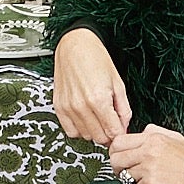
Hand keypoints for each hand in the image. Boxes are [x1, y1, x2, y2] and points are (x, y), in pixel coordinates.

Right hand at [52, 28, 130, 144]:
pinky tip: (86, 118)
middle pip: (99, 138)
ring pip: (86, 137)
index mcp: (99, 99)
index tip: (122, 130)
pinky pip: (71, 131)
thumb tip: (125, 127)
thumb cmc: (96, 59)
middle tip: (111, 123)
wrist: (75, 46)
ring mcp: (68, 108)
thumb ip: (124, 110)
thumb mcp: (118, 83)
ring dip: (94, 131)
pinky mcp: (59, 107)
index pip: (113, 133)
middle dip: (108, 133)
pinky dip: (80, 129)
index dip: (120, 134)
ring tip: (98, 117)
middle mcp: (81, 106)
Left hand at [106, 126, 183, 183]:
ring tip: (143, 178)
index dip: (115, 150)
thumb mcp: (175, 138)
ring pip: (122, 174)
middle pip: (115, 158)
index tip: (118, 156)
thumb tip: (140, 132)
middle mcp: (148, 152)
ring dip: (129, 178)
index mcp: (152, 138)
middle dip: (118, 166)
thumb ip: (154, 132)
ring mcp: (148, 169)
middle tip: (125, 170)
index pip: (118, 141)